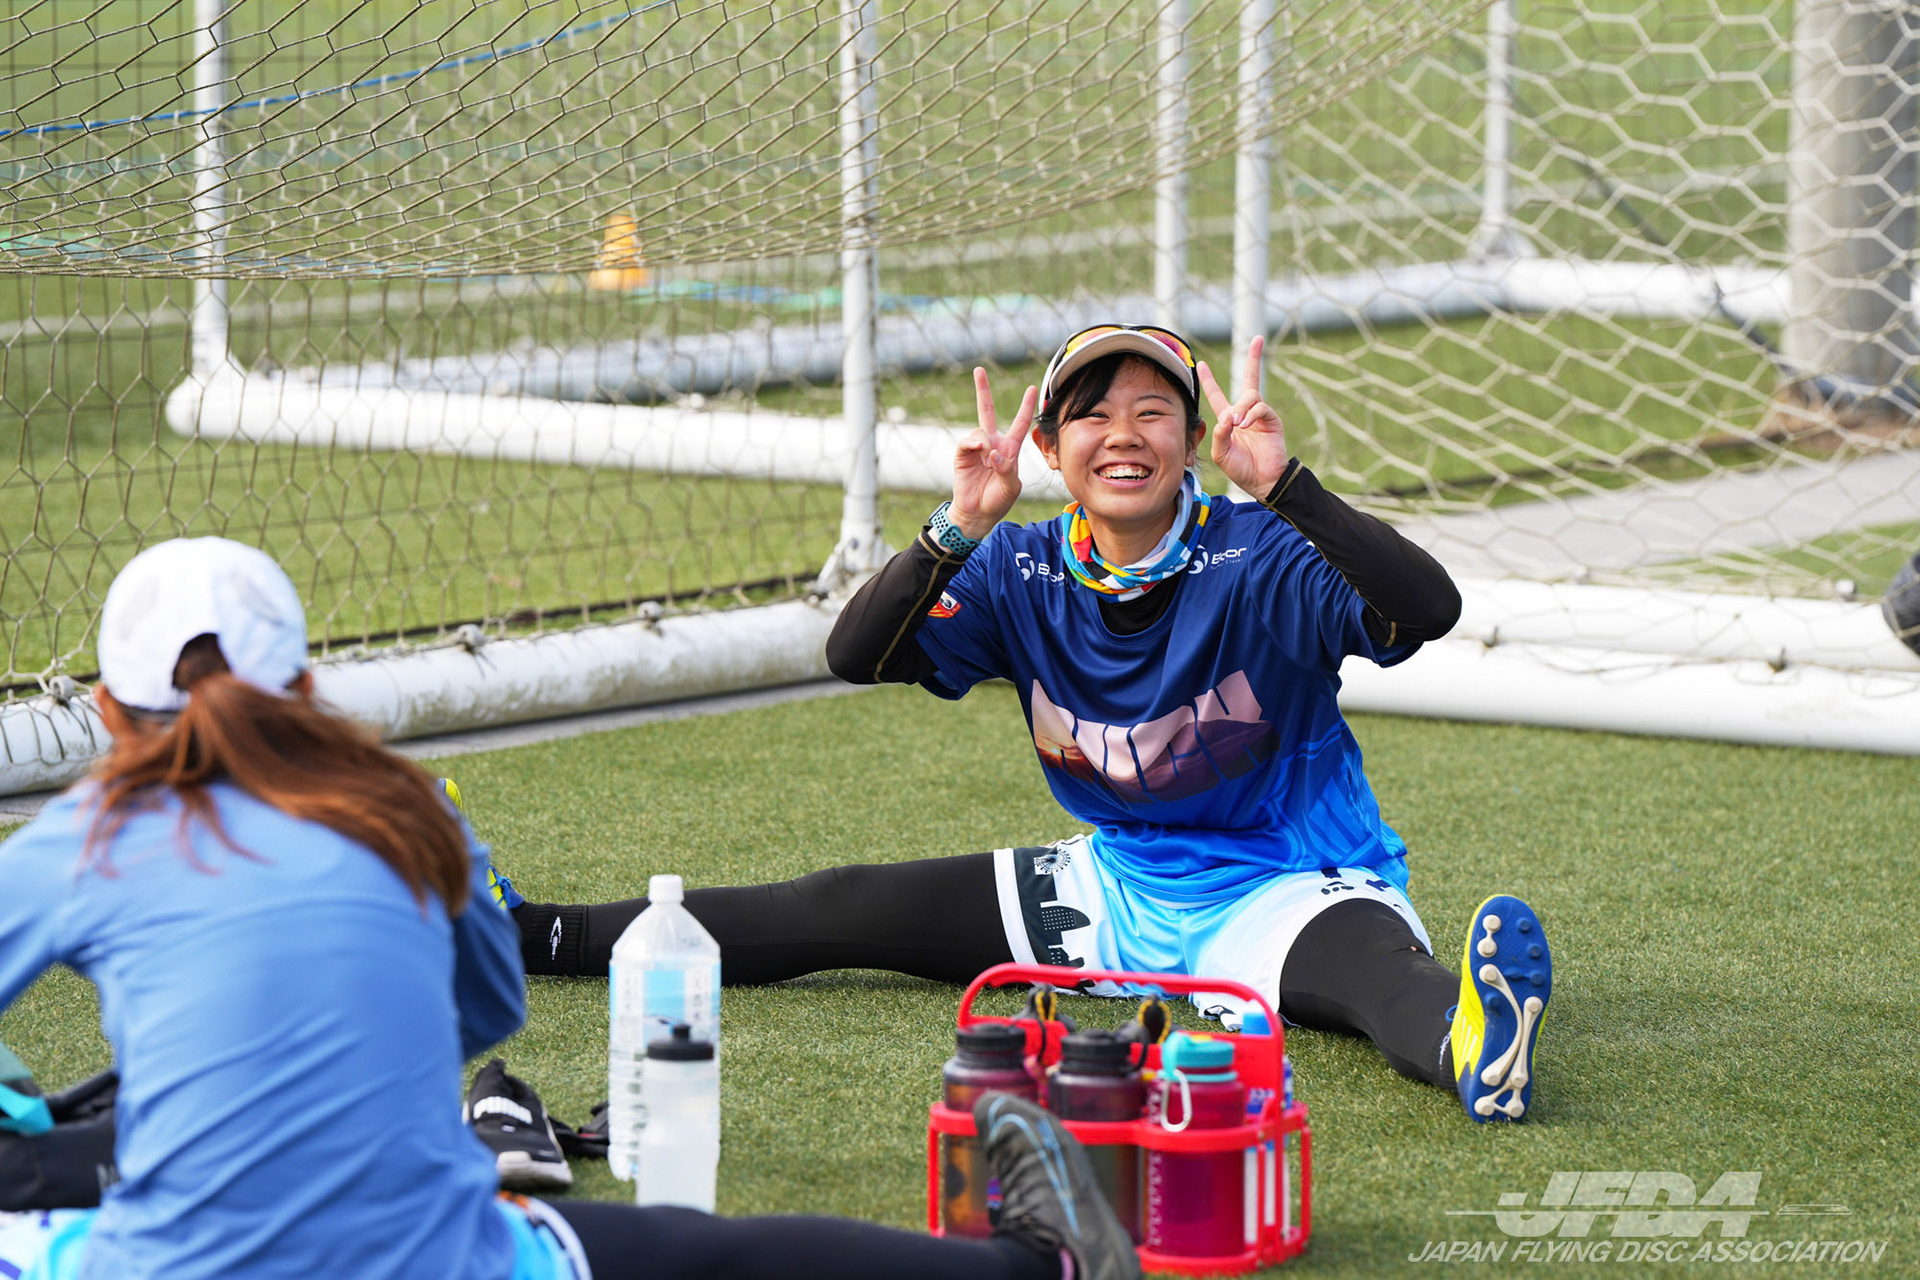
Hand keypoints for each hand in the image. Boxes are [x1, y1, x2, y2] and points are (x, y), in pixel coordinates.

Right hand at [950, 368, 1036, 538]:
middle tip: (978, 370)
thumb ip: (1008, 469)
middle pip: (987, 411)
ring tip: (988, 462)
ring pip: (980, 430)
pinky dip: (974, 445)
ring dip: (986, 444)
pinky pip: (967, 441)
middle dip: (983, 391)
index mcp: (1009, 449)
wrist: (977, 513)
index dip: (1025, 406)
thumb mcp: (1011, 487)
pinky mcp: (962, 455)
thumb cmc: (998, 500)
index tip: (1032, 388)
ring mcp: (976, 448)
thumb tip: (993, 452)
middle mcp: (992, 444)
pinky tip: (980, 454)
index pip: (1019, 423)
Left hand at [1198, 335, 1289, 497]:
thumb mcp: (1221, 453)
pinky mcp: (1271, 420)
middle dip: (1254, 358)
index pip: (1217, 395)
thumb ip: (1219, 434)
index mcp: (1229, 419)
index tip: (1200, 364)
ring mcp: (1259, 415)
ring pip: (1250, 395)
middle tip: (1258, 340)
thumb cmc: (1240, 469)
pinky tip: (1245, 425)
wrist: (1262, 481)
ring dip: (1241, 407)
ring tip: (1237, 424)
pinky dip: (1251, 414)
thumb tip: (1227, 415)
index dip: (1209, 380)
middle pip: (1249, 379)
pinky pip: (1260, 407)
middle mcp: (1245, 412)